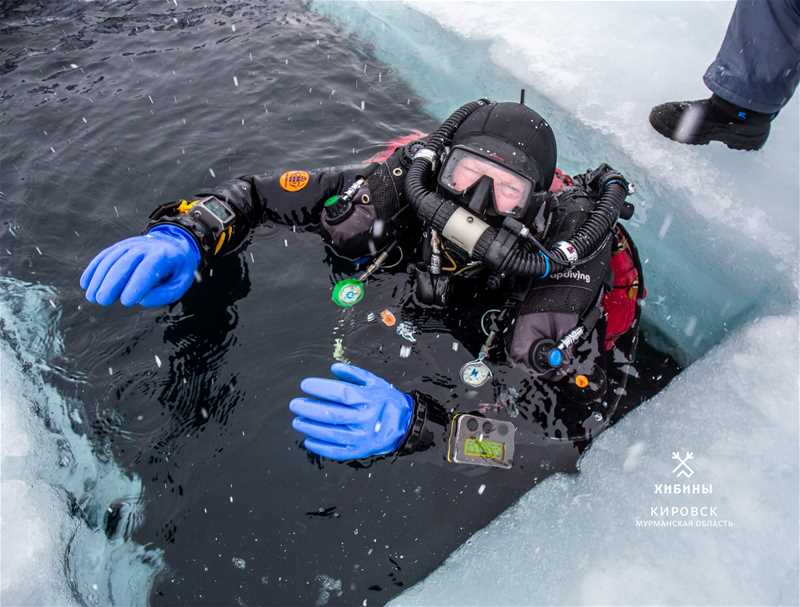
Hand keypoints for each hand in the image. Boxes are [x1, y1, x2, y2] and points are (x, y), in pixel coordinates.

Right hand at [80, 225, 199, 306]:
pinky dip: (93, 269)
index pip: (148, 268)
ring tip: (91, 297)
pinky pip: (104, 255)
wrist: (173, 244)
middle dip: (112, 283)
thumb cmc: (177, 270)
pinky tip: (85, 284)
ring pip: (111, 259)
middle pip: (125, 263)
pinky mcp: (119, 246)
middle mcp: (145, 246)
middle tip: (102, 301)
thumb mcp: (181, 283)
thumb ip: (165, 294)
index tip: (126, 302)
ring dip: (99, 278)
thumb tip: (142, 300)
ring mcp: (130, 244)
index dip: (137, 284)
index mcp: (164, 255)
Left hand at [289, 363, 413, 460]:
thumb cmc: (387, 400)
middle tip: (295, 404)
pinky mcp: (360, 450)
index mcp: (369, 399)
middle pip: (332, 414)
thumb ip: (354, 374)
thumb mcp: (375, 382)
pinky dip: (320, 447)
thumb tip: (334, 368)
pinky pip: (337, 451)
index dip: (321, 389)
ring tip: (297, 421)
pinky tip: (308, 440)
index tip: (305, 385)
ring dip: (310, 428)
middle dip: (309, 409)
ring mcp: (362, 437)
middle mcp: (365, 418)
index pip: (340, 393)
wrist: (406, 424)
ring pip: (331, 433)